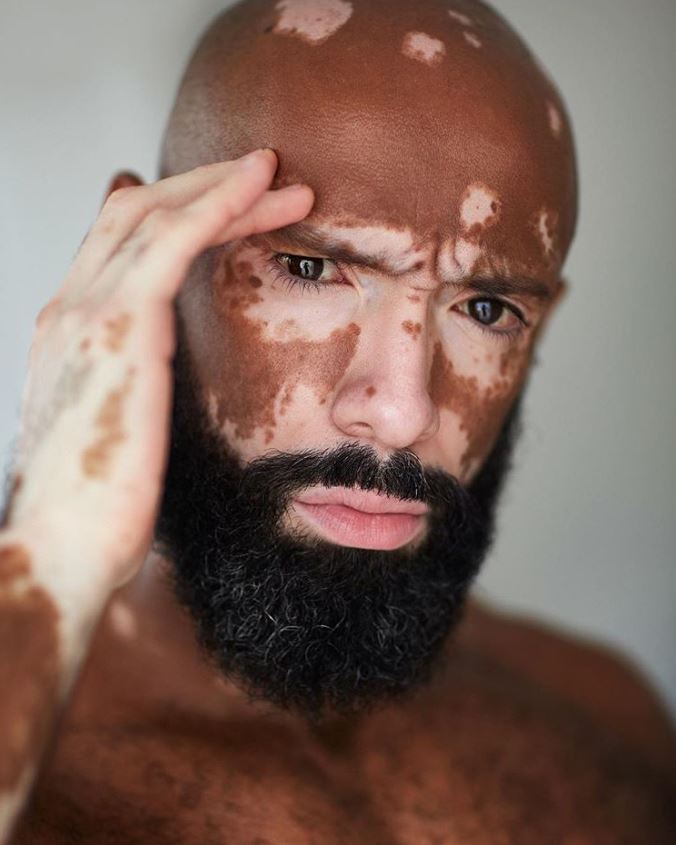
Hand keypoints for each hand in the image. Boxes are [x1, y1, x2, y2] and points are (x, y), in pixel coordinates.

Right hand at [8, 149, 313, 588]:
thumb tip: (162, 383)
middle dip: (203, 188)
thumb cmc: (96, 511)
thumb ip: (133, 392)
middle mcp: (71, 311)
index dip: (175, 218)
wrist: (63, 551)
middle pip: (135, 215)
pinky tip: (259, 184)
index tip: (227, 210)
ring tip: (279, 177)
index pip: (119, 250)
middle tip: (264, 179)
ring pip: (157, 214)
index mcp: (70, 336)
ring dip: (222, 187)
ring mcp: (87, 312)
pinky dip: (218, 202)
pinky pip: (173, 239)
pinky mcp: (120, 325)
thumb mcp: (116, 437)